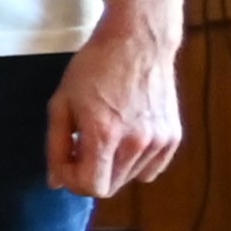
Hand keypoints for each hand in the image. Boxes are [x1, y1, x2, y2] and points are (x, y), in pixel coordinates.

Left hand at [51, 19, 185, 201]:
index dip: (73, 180)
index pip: (92, 187)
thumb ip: (56, 145)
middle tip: (81, 147)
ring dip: (112, 167)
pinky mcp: (174, 137)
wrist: (137, 43)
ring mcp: (159, 141)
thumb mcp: (61, 103)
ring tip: (105, 136)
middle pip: (111, 186)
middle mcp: (136, 143)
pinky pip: (152, 169)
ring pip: (130, 178)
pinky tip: (126, 137)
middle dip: (90, 173)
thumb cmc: (93, 69)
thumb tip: (56, 183)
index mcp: (104, 134)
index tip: (66, 161)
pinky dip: (136, 162)